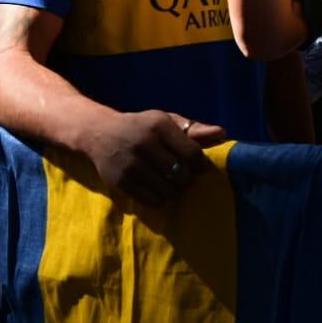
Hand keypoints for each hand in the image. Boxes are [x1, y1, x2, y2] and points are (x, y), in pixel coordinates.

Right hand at [77, 109, 225, 208]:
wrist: (99, 133)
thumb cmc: (142, 128)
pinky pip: (152, 200)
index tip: (199, 168)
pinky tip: (156, 188)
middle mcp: (144, 143)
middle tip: (182, 175)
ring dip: (174, 190)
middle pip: (182, 175)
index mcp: (159, 125)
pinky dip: (159, 198)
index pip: (192, 154)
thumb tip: (222, 133)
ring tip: (169, 181)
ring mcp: (130, 164)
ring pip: (168, 190)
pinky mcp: (120, 181)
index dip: (201, 166)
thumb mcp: (166, 122)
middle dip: (187, 179)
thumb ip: (195, 129)